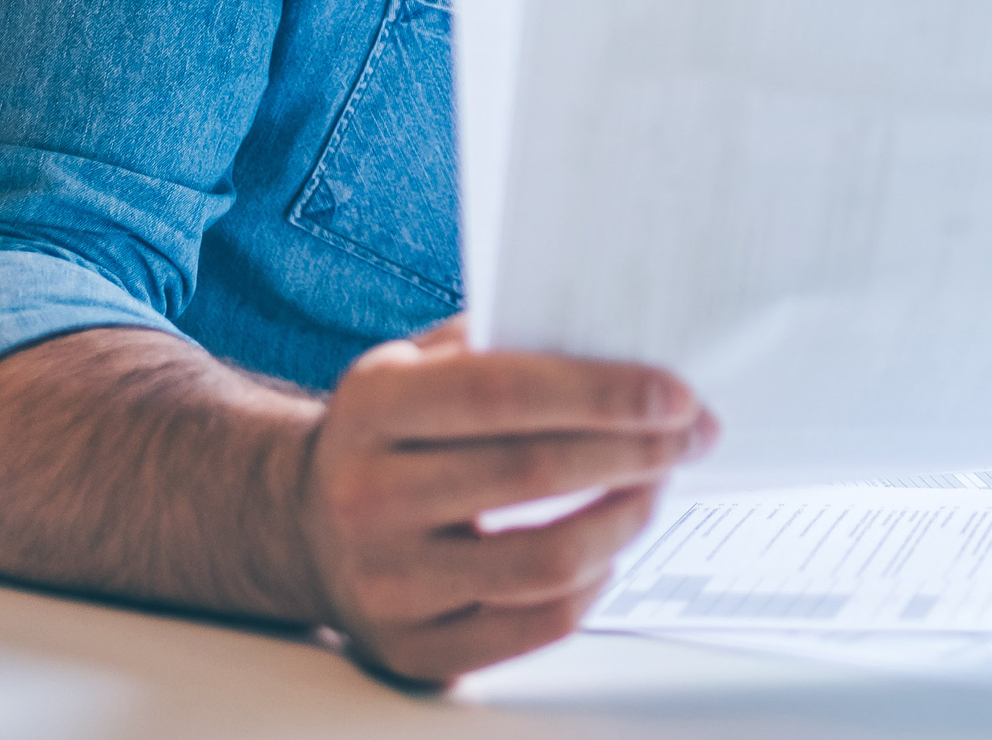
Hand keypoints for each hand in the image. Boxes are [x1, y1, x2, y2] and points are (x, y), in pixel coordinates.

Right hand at [293, 320, 714, 681]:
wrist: (300, 523)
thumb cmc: (389, 432)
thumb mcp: (416, 363)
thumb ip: (502, 342)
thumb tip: (625, 342)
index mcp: (372, 409)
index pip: (502, 394)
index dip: (601, 392)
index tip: (676, 394)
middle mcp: (369, 498)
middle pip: (534, 474)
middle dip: (636, 451)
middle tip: (690, 435)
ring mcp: (387, 583)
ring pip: (545, 563)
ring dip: (625, 520)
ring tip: (654, 486)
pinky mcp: (412, 648)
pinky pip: (533, 626)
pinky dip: (592, 585)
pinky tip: (608, 549)